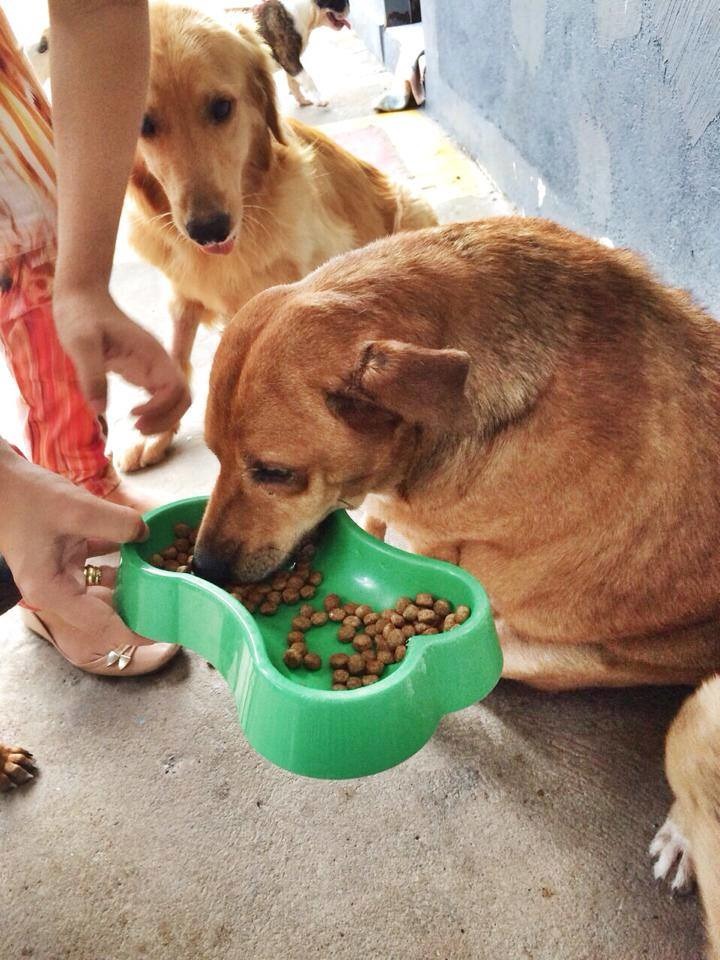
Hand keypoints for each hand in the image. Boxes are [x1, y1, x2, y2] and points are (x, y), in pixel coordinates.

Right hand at [0, 443, 152, 656]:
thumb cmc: (25, 497)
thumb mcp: (76, 510)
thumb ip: (117, 524)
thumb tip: (146, 534)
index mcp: (53, 592)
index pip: (103, 625)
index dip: (136, 631)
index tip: (165, 630)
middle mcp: (56, 588)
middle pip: (105, 609)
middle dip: (138, 605)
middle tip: (172, 600)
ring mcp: (59, 570)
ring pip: (104, 585)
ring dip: (131, 578)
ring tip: (162, 572)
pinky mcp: (63, 552)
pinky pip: (98, 561)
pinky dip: (118, 555)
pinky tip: (140, 543)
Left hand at [53, 286, 190, 434]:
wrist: (82, 296)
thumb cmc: (80, 315)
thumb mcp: (79, 342)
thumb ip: (90, 374)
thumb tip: (101, 410)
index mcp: (150, 352)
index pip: (174, 387)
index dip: (158, 407)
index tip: (131, 414)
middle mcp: (158, 361)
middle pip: (183, 397)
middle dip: (167, 419)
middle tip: (137, 428)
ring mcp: (153, 366)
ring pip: (177, 399)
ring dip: (164, 419)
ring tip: (137, 427)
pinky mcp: (143, 371)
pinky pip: (162, 396)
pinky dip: (156, 412)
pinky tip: (134, 417)